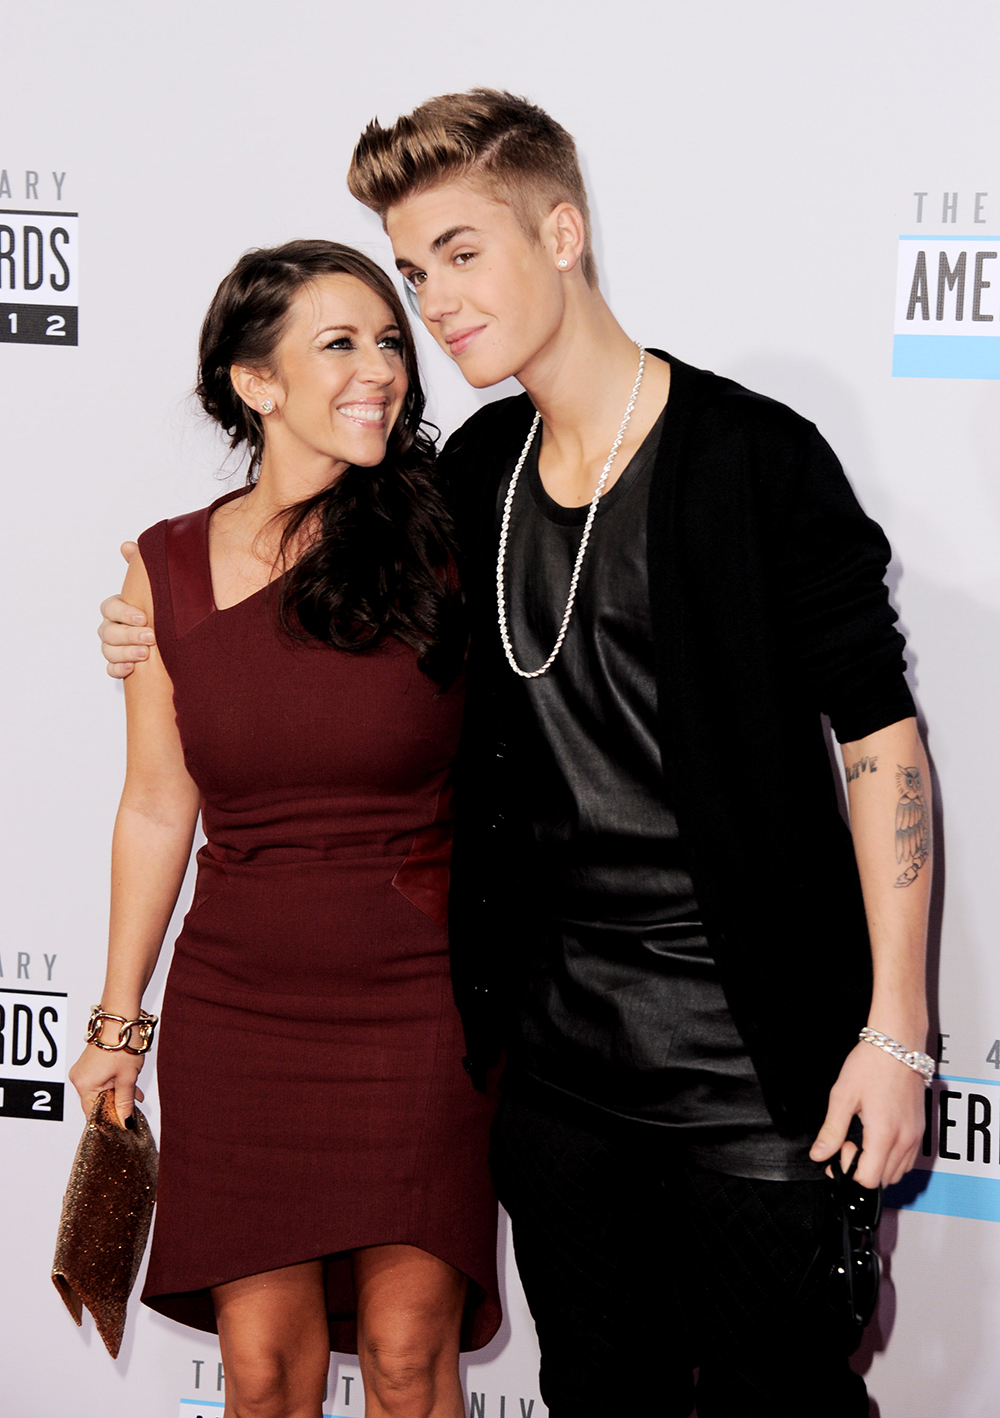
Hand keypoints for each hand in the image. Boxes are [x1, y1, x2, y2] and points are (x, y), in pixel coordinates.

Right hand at [68, 1041, 145, 1128]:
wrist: (122, 1019)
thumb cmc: (123, 1044)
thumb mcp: (127, 1078)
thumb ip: (125, 1102)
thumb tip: (124, 1120)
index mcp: (84, 1085)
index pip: (93, 1114)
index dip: (109, 1120)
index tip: (122, 1125)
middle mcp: (79, 1078)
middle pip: (96, 1102)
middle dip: (116, 1105)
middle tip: (133, 1109)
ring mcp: (83, 1070)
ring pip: (101, 1090)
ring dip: (117, 1093)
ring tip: (135, 1095)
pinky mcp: (90, 1064)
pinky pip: (101, 1080)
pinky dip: (114, 1083)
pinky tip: (130, 1085)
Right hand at [98, 541, 149, 678]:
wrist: (168, 637)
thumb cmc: (153, 608)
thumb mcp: (149, 587)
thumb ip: (138, 567)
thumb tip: (127, 545)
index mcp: (116, 609)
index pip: (109, 608)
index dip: (123, 613)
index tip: (142, 617)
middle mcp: (110, 628)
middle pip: (108, 631)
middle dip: (128, 635)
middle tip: (151, 637)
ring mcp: (112, 647)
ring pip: (108, 651)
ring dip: (125, 653)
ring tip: (145, 654)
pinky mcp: (119, 665)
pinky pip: (111, 669)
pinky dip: (119, 670)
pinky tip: (131, 669)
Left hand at [810, 1039, 924, 1187]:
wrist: (898, 1043)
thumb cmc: (871, 1064)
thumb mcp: (842, 1095)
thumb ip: (831, 1130)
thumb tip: (819, 1154)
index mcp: (884, 1134)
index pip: (868, 1180)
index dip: (849, 1170)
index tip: (841, 1147)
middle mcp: (905, 1140)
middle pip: (883, 1180)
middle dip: (862, 1168)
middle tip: (849, 1140)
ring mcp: (916, 1136)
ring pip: (898, 1173)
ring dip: (878, 1165)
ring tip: (863, 1137)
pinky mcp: (921, 1129)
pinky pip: (908, 1159)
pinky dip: (892, 1158)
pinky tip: (878, 1136)